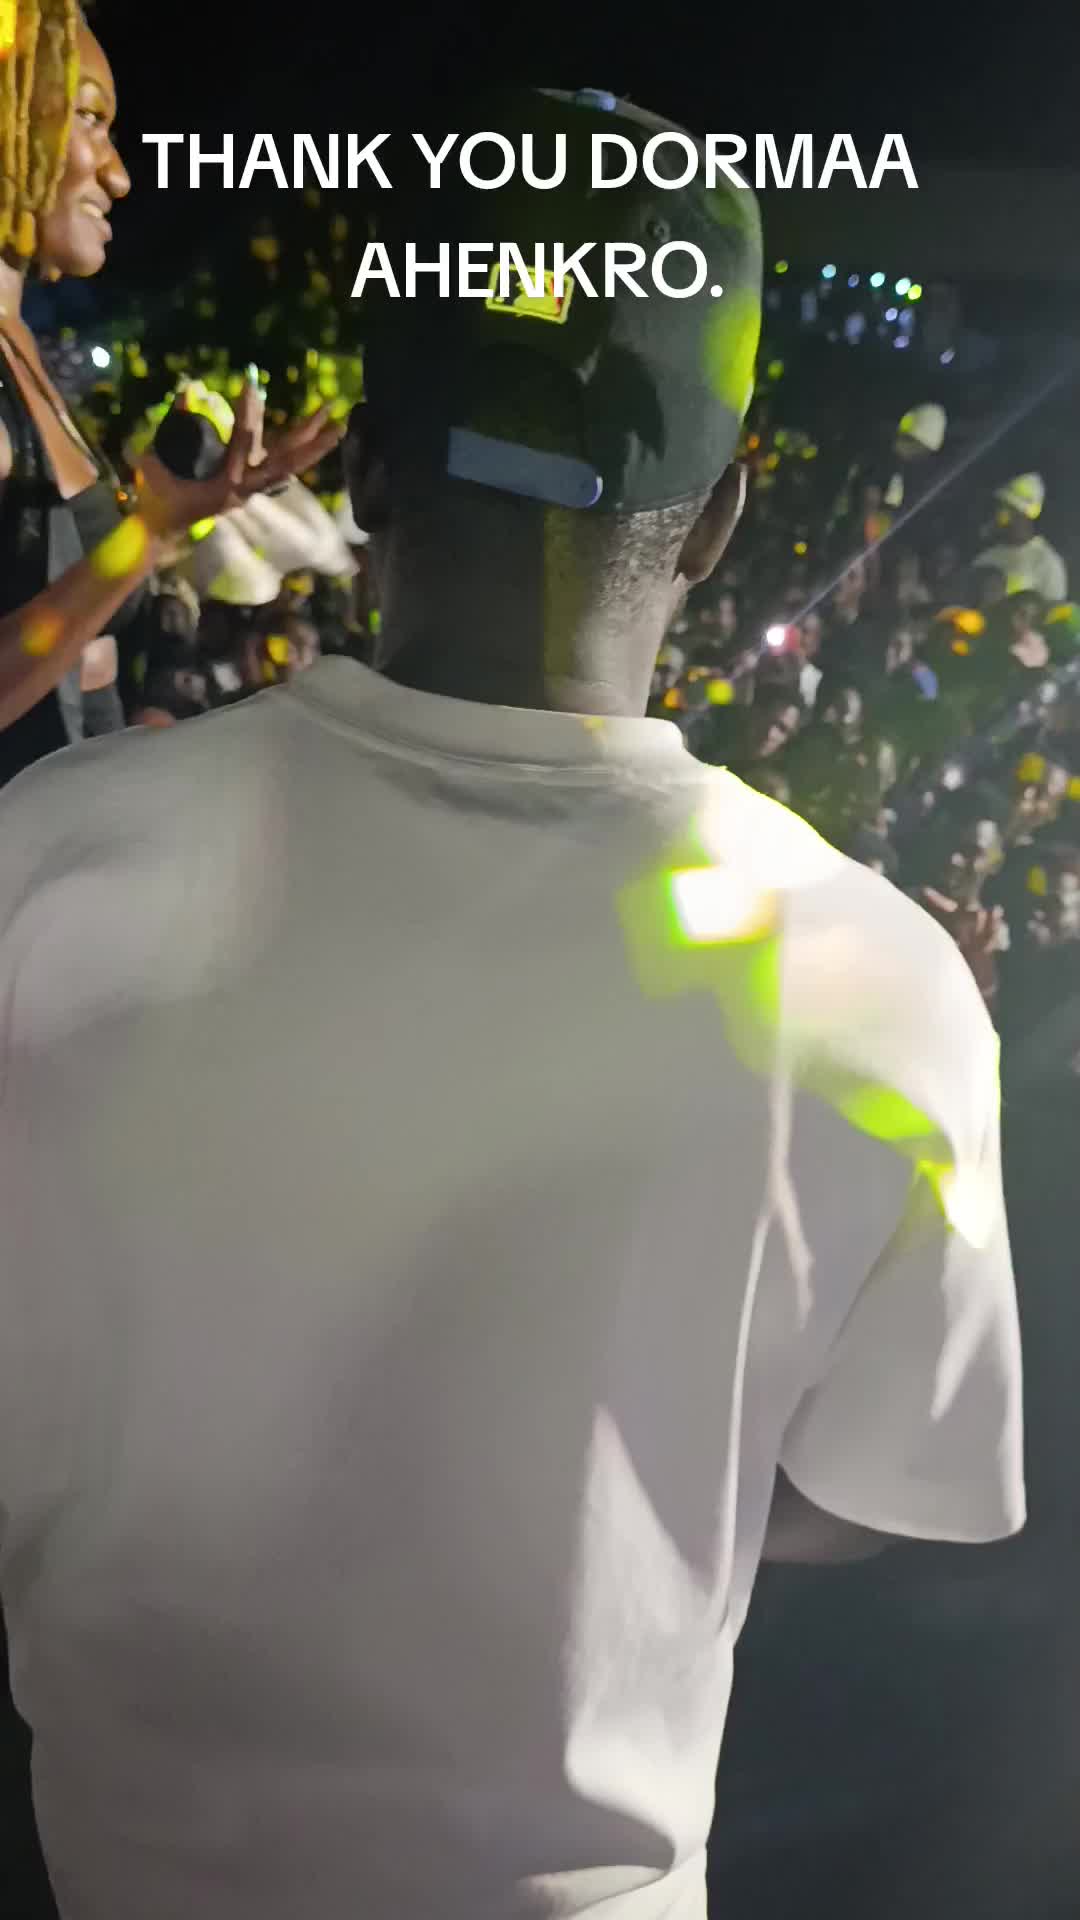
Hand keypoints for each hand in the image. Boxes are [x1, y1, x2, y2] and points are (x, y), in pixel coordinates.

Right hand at [134, 384, 344, 540]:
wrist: (160, 530)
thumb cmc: (157, 499)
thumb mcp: (158, 463)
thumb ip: (174, 426)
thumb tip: (187, 390)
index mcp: (226, 485)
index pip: (242, 442)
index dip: (247, 411)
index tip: (251, 383)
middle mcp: (245, 489)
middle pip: (286, 460)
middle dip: (308, 436)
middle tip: (330, 413)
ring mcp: (250, 489)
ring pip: (288, 466)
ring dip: (313, 446)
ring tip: (337, 424)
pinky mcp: (249, 487)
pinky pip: (280, 468)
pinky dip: (297, 453)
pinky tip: (315, 438)